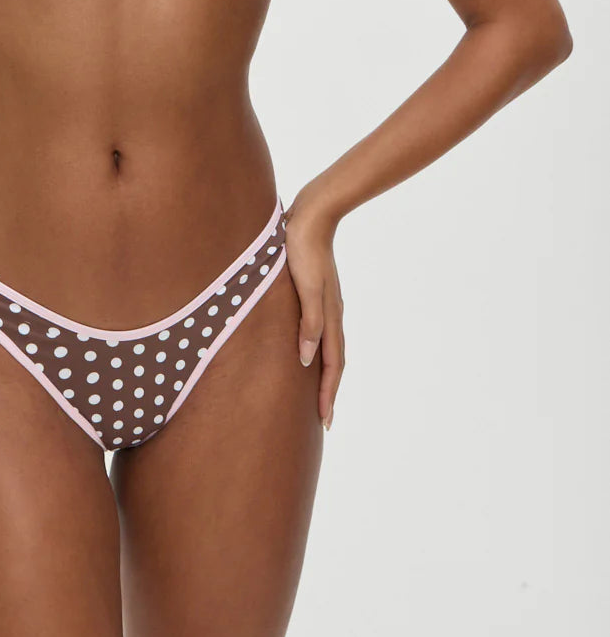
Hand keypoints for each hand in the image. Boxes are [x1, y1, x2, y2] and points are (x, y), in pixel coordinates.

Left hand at [282, 191, 344, 430]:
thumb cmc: (302, 249)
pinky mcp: (315, 293)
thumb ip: (309, 322)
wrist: (311, 215)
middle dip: (328, 392)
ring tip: (316, 393)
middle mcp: (331, 314)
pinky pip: (319, 331)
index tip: (324, 422)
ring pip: (328, 347)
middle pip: (333, 362)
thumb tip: (308, 360)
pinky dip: (316, 349)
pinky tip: (305, 350)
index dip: (327, 395)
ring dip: (323, 374)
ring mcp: (326, 303)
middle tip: (323, 420)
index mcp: (330, 316)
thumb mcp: (304, 287)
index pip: (332, 366)